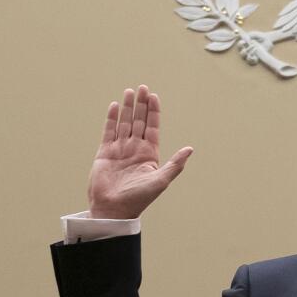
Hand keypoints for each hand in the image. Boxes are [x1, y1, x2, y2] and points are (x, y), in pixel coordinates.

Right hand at [88, 85, 192, 219]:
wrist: (113, 209)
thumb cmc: (138, 198)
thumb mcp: (160, 181)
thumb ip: (175, 164)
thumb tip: (191, 149)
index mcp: (149, 154)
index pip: (152, 127)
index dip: (154, 111)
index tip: (154, 96)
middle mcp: (134, 149)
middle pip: (139, 121)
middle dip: (141, 104)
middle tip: (143, 87)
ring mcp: (119, 149)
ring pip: (124, 123)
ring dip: (128, 107)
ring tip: (130, 91)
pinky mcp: (105, 152)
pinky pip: (109, 131)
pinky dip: (112, 118)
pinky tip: (115, 106)